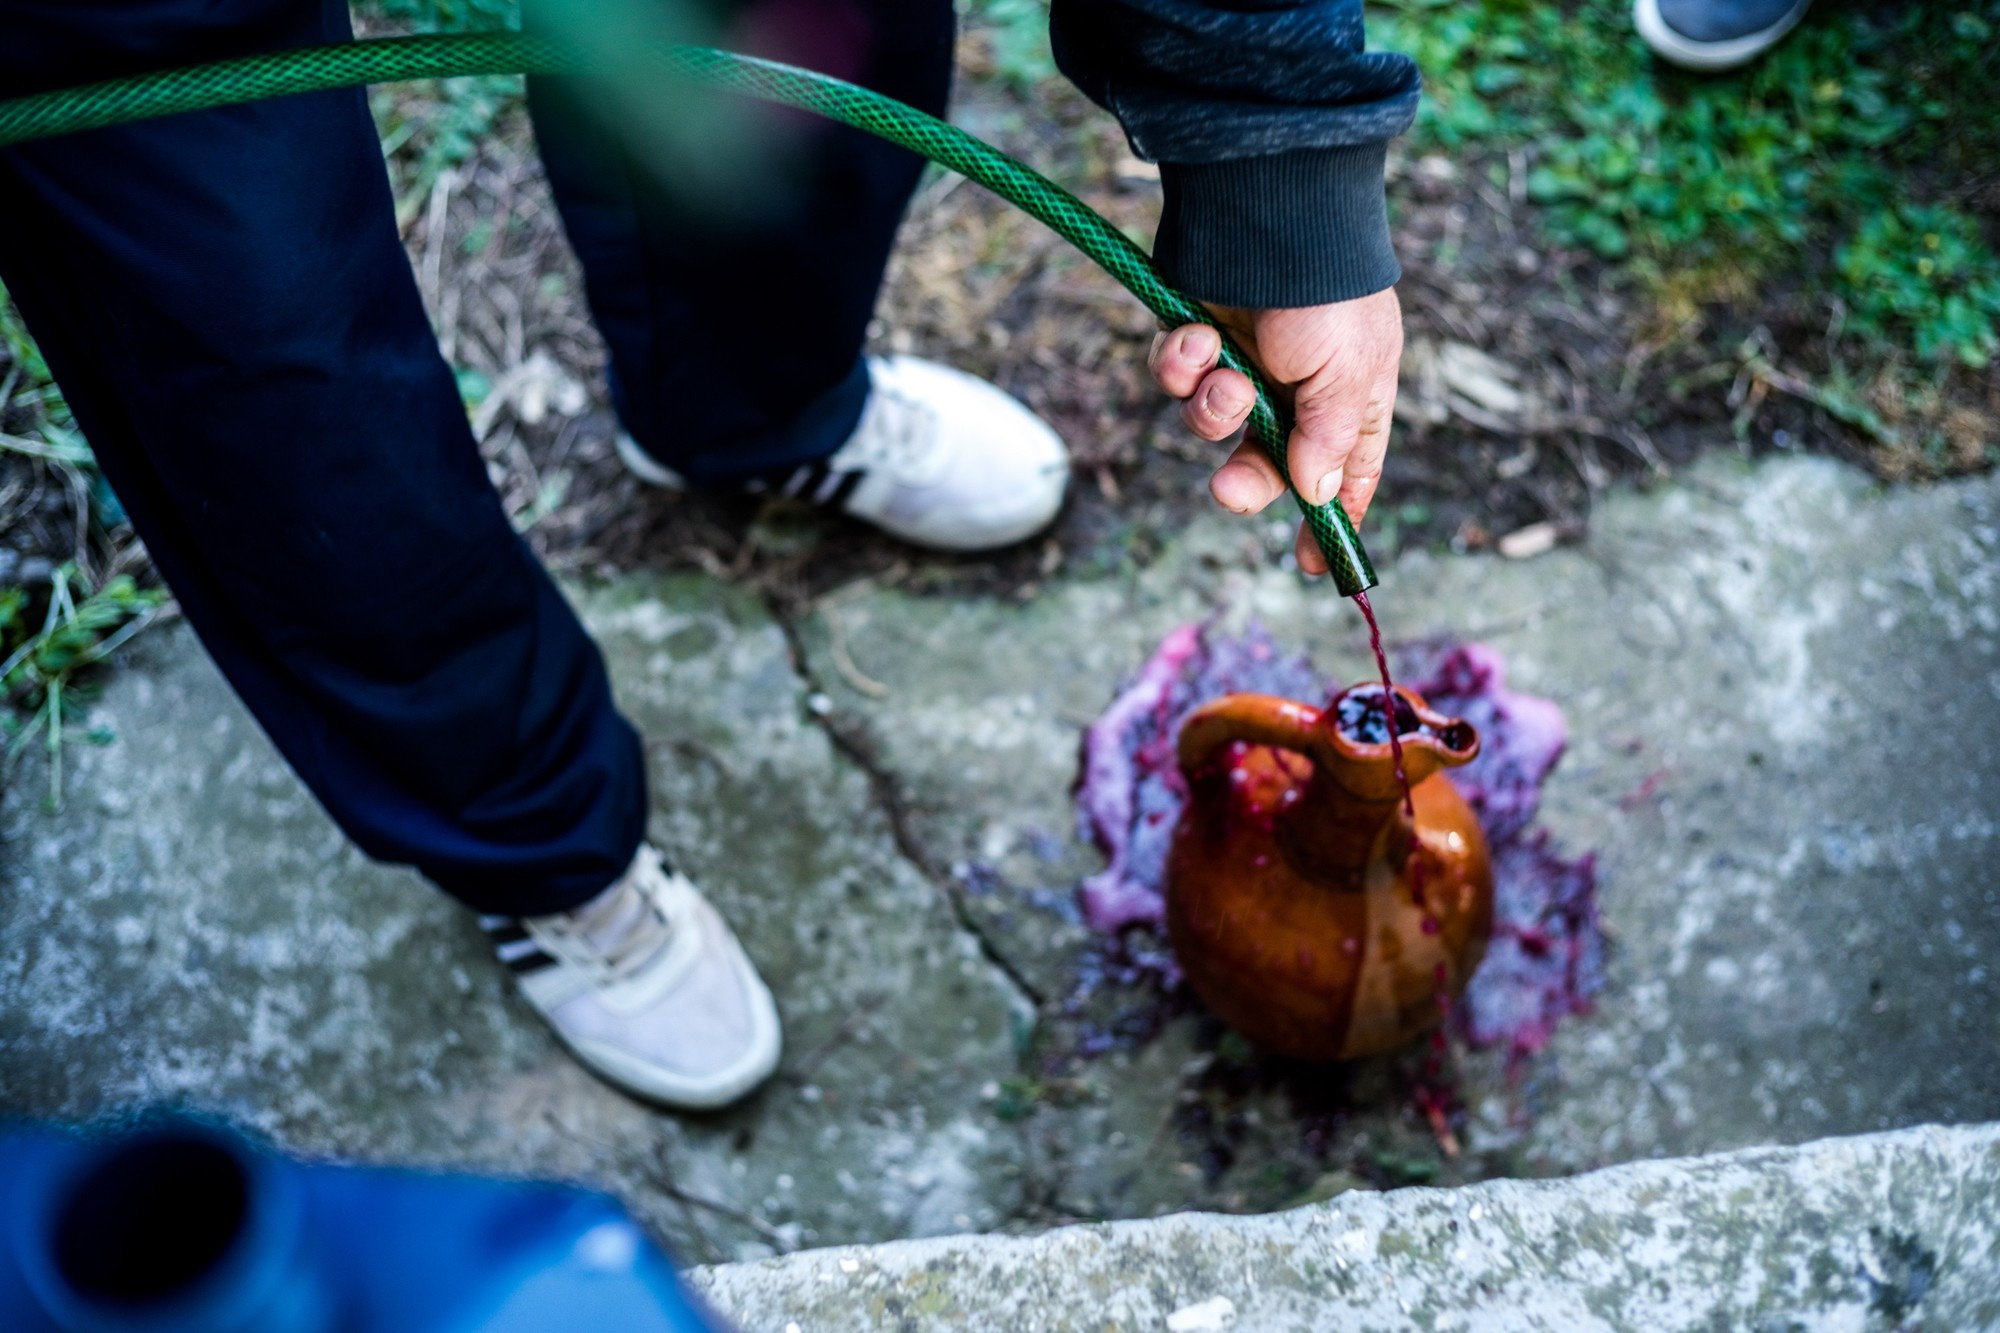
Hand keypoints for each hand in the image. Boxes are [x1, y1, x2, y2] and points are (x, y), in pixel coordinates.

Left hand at [1147, 287, 1402, 574]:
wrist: (1269, 211)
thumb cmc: (1326, 293)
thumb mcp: (1347, 377)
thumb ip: (1329, 442)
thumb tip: (1315, 496)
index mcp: (1352, 397)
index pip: (1347, 476)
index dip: (1331, 522)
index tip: (1314, 567)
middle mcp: (1296, 386)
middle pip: (1265, 465)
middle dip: (1244, 482)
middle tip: (1228, 488)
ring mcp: (1243, 360)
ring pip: (1211, 425)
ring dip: (1212, 412)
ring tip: (1222, 380)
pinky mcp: (1196, 333)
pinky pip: (1177, 376)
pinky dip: (1181, 365)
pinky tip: (1194, 339)